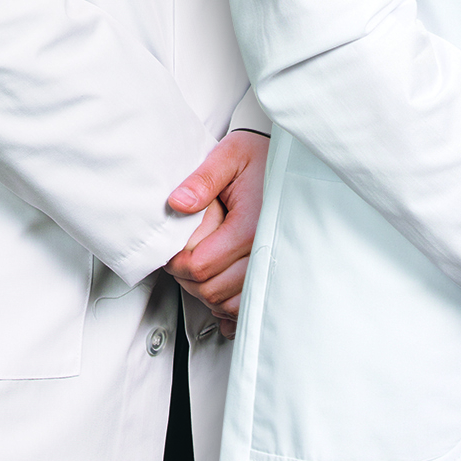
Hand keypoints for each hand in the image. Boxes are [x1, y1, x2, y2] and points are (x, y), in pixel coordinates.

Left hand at [164, 130, 269, 337]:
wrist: (288, 159)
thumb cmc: (258, 156)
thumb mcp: (229, 155)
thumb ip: (202, 179)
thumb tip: (178, 203)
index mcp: (251, 224)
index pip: (201, 266)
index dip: (177, 263)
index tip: (173, 250)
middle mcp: (265, 248)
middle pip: (212, 289)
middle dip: (189, 278)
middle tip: (184, 257)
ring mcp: (272, 263)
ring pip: (228, 303)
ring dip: (207, 292)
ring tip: (201, 267)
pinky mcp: (275, 272)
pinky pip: (246, 305)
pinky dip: (228, 304)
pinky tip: (221, 285)